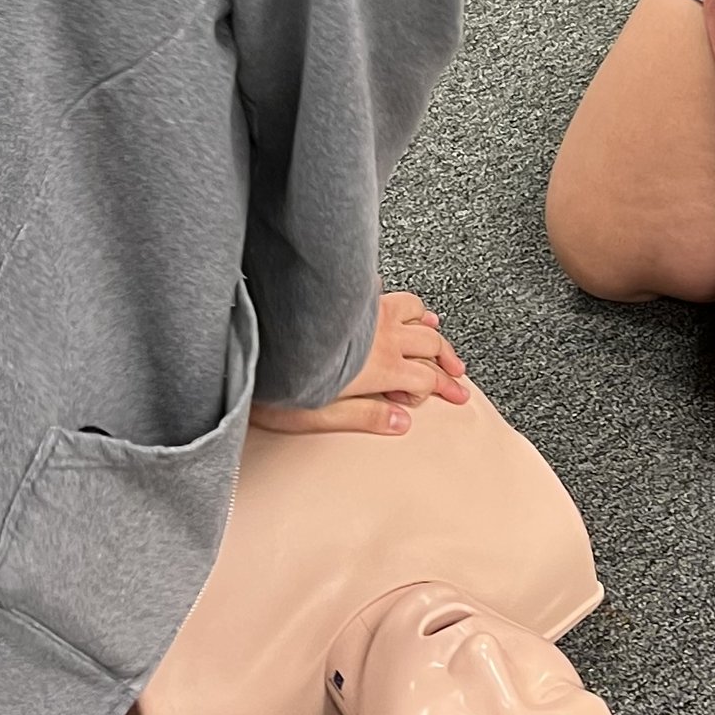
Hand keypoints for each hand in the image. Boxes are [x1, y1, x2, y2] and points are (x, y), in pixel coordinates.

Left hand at [251, 292, 469, 437]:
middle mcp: (380, 335)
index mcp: (380, 366)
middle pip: (430, 344)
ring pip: (414, 311)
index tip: (457, 395)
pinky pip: (386, 292)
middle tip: (457, 373)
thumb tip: (401, 423)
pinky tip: (396, 305)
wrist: (257, 336)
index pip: (426, 378)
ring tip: (436, 334)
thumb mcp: (323, 414)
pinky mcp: (352, 297)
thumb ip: (366, 417)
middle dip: (447, 359)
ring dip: (429, 326)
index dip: (444, 388)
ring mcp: (368, 312)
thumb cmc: (281, 380)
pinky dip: (400, 302)